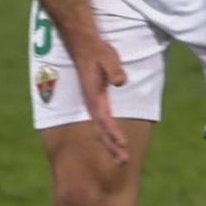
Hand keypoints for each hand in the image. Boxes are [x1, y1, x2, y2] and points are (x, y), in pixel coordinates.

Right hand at [69, 35, 129, 164]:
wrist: (82, 44)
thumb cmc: (97, 51)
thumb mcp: (108, 57)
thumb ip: (114, 70)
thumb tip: (120, 82)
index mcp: (94, 97)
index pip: (105, 121)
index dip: (114, 134)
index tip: (123, 145)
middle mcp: (92, 103)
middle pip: (101, 130)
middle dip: (112, 147)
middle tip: (124, 161)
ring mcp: (93, 103)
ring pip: (100, 128)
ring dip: (110, 143)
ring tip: (121, 156)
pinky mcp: (95, 100)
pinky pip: (101, 123)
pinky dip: (107, 134)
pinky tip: (113, 139)